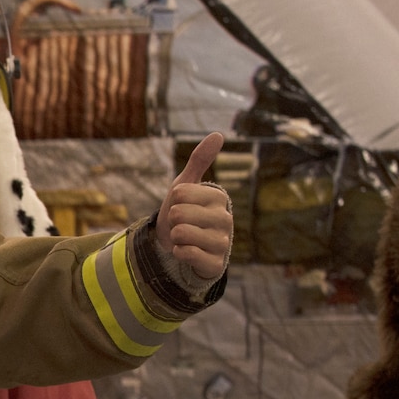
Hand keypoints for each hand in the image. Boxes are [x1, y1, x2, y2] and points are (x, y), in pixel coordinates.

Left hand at [155, 132, 233, 289]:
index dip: (173, 202)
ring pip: (181, 233)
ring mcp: (223, 243)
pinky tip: (187, 252)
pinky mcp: (216, 264)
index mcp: (218, 198)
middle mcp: (225, 219)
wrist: (181, 248)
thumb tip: (218, 134)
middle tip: (182, 225)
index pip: (179, 193)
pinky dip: (178, 252)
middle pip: (179, 214)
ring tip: (186, 239)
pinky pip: (185, 253)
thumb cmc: (184, 214)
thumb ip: (199, 160)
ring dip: (175, 238)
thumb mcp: (185, 185)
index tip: (183, 208)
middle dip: (173, 221)